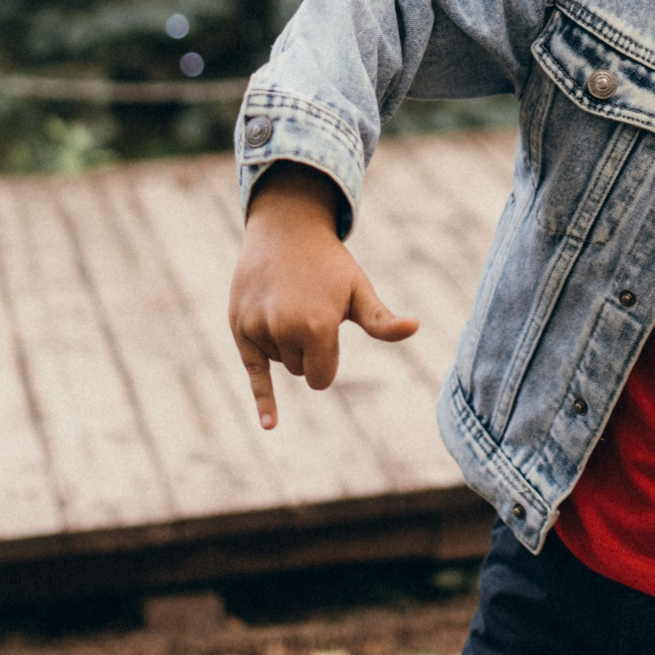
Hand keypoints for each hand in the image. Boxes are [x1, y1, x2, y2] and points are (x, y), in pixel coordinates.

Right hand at [229, 163, 416, 428]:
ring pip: (278, 361)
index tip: (328, 329)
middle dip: (306, 348)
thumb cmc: (330, 264)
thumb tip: (416, 326)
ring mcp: (258, 327)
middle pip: (300, 371)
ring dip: (284, 342)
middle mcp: (284, 329)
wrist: (286, 228)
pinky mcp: (238, 325)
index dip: (328, 359)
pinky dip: (262, 399)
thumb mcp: (359, 290)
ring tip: (288, 301)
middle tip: (306, 306)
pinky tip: (270, 425)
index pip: (322, 379)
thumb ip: (382, 321)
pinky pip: (253, 371)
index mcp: (318, 327)